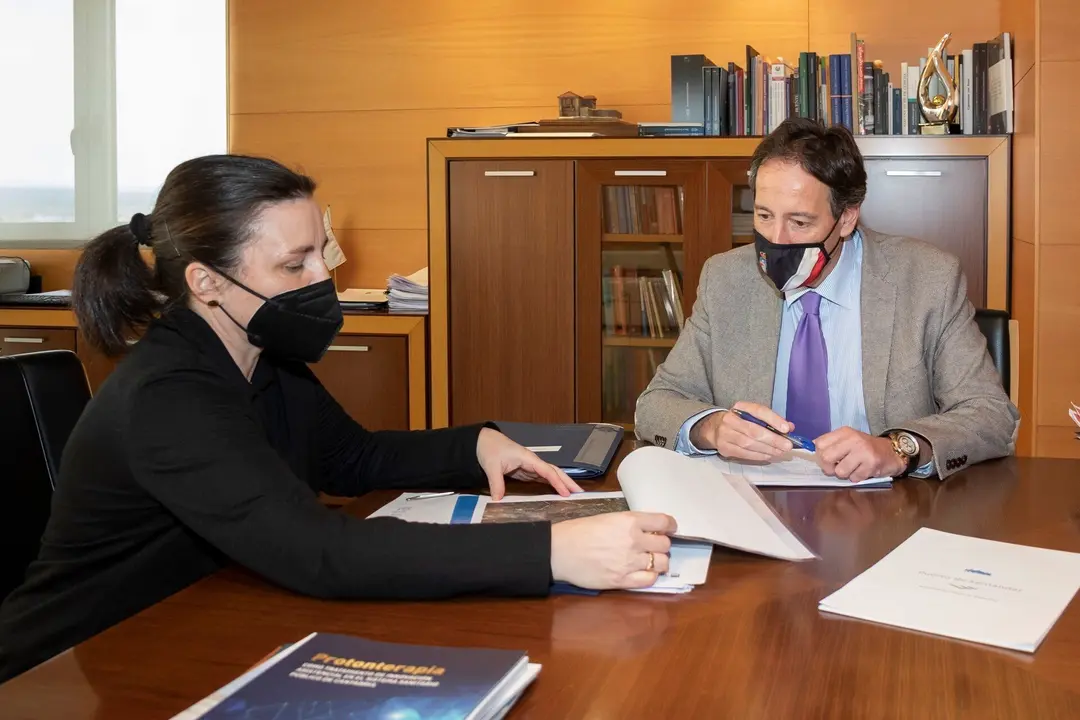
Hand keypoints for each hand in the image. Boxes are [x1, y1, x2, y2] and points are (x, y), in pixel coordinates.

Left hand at [476, 428, 581, 499]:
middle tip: (580, 494)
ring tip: (574, 495)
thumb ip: (496, 484)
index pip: (547, 471)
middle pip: (555, 471)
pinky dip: (552, 485)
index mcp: (528, 458)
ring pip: (551, 475)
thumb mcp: (491, 467)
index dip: (557, 483)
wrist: (484, 441)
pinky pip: (542, 479)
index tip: (566, 493)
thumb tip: (498, 500)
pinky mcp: (526, 471)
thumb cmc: (490, 449)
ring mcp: (530, 466)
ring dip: (562, 484)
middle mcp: (532, 462)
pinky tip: (558, 493)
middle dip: (568, 482)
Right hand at [550, 512, 677, 589]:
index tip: (669, 529)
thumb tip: (647, 530)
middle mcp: (633, 541)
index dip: (670, 526)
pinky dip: (650, 576)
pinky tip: (642, 572)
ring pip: (662, 563)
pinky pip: (649, 580)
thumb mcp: (607, 518)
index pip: (664, 522)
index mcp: (629, 521)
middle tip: (654, 546)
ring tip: (649, 561)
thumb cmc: (579, 531)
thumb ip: (629, 523)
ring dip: (659, 561)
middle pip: (665, 544)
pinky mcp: (622, 580)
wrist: (559, 551)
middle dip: (662, 545)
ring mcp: (629, 562)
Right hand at [689, 402, 793, 460]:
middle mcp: (729, 419)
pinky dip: (759, 456)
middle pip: (754, 431)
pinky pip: (744, 454)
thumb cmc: (740, 422)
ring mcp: (725, 435)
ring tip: (780, 452)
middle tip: (787, 446)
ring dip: (768, 449)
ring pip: (749, 444)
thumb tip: (789, 428)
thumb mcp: (753, 416)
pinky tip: (769, 455)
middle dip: (773, 440)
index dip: (773, 420)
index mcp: (739, 407)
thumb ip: (771, 420)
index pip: (758, 411)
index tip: (786, 429)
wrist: (715, 428)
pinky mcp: (724, 448)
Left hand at [815, 427, 905, 481]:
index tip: (827, 459)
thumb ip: (831, 444)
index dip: (819, 455)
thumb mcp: (847, 440)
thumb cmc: (865, 448)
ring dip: (845, 474)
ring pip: (839, 471)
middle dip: (829, 468)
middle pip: (826, 458)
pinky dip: (857, 478)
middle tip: (837, 468)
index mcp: (844, 432)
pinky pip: (854, 478)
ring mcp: (863, 451)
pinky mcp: (871, 464)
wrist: (892, 451)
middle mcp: (853, 439)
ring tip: (853, 468)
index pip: (819, 444)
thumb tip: (811, 449)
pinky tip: (863, 471)